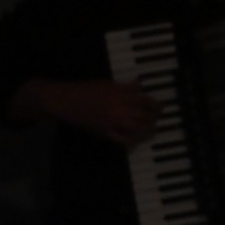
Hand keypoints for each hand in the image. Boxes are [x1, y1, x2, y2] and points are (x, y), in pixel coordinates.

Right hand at [17, 79, 159, 146]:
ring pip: (138, 129)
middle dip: (154, 119)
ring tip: (151, 131)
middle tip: (157, 121)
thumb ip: (125, 86)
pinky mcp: (104, 131)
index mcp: (121, 93)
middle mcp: (119, 107)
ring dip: (147, 131)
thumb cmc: (85, 89)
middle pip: (145, 116)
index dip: (156, 106)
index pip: (146, 101)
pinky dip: (131, 142)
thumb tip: (139, 85)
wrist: (65, 99)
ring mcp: (112, 121)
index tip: (160, 109)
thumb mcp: (107, 83)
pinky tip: (135, 141)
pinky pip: (123, 140)